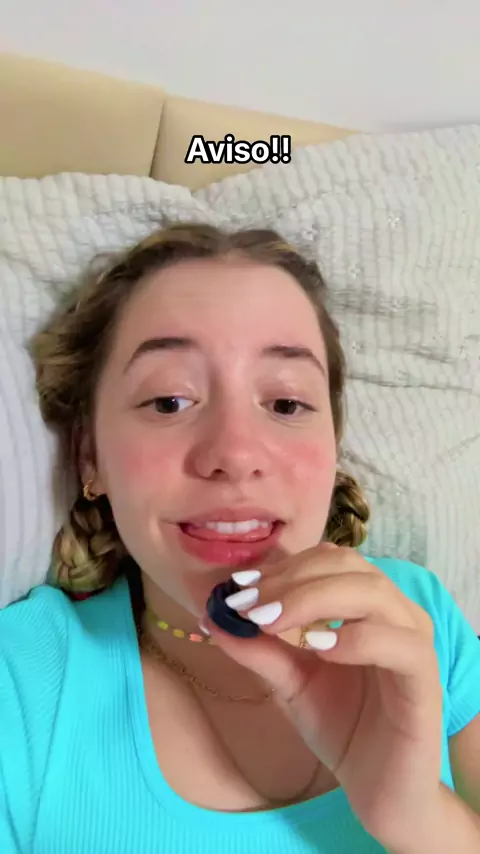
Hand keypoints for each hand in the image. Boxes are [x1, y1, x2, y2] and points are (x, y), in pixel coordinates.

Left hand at [205, 543, 442, 849]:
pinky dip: (356, 637)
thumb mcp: (292, 683)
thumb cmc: (342, 727)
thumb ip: (261, 649)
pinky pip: (399, 643)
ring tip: (269, 621)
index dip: (282, 568)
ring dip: (313, 599)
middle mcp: (394, 611)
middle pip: (347, 566)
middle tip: (248, 605)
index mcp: (365, 604)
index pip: (328, 559)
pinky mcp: (426, 679)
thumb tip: (214, 618)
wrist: (379, 791)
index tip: (238, 589)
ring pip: (371, 592)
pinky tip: (319, 648)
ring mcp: (414, 641)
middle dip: (290, 580)